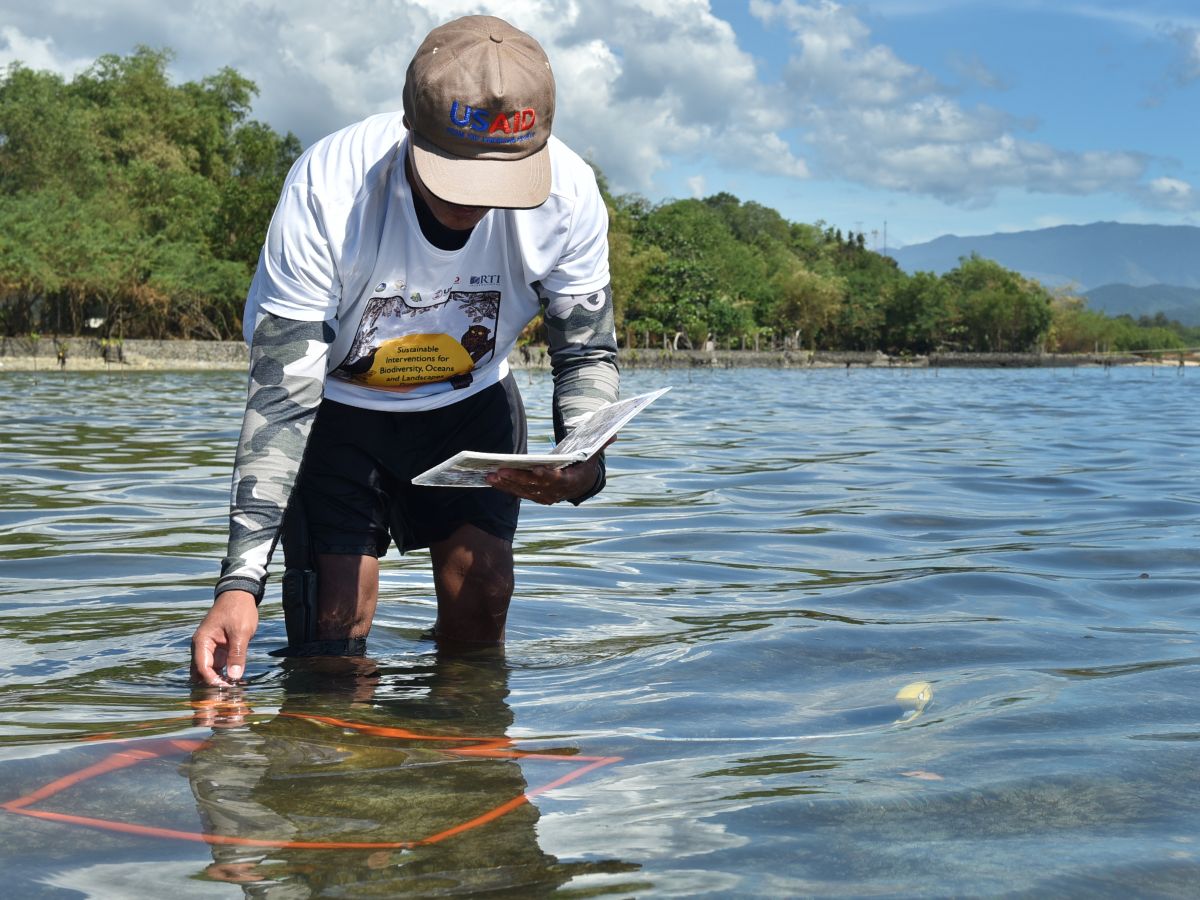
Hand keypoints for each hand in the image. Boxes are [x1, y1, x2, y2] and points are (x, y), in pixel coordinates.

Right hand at [190, 590, 258, 685]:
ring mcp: (209, 649)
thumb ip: (237, 653)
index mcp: (202, 642)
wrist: (239, 594)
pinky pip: (217, 666)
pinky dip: (224, 675)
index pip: (202, 668)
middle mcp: (201, 647)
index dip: (213, 681)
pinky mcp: (217, 650)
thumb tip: (235, 676)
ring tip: (232, 693)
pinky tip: (235, 683)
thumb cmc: (238, 609)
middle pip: (202, 673)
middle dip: (212, 685)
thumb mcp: (240, 632)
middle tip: (226, 697)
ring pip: (209, 671)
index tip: (228, 689)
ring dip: (218, 681)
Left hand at [486, 438, 612, 504]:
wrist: (581, 485)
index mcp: (569, 482)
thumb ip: (601, 444)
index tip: (536, 469)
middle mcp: (555, 492)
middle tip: (501, 470)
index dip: (546, 475)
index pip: (557, 480)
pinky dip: (504, 487)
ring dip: (506, 483)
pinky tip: (491, 479)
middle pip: (534, 485)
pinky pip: (518, 492)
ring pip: (523, 490)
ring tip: (491, 475)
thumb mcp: (593, 454)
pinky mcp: (534, 496)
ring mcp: (543, 496)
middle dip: (517, 478)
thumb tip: (614, 433)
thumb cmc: (585, 465)